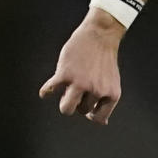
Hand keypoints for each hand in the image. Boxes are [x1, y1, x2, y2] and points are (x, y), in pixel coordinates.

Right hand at [39, 9, 124, 123]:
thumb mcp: (111, 82)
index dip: (91, 113)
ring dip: (64, 103)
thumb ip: (106, 100)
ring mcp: (80, 83)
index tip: (87, 104)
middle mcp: (97, 90)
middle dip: (78, 102)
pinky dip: (46, 92)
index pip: (98, 118)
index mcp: (111, 94)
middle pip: (81, 111)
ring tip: (65, 92)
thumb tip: (103, 123)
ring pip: (66, 108)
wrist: (100, 35)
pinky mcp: (65, 74)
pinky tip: (46, 90)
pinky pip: (50, 90)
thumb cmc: (104, 59)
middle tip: (78, 88)